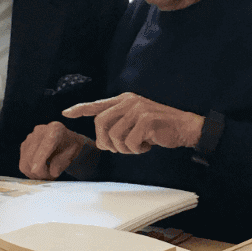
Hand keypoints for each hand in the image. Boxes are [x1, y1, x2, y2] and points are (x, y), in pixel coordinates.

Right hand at [19, 122, 90, 179]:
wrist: (66, 141)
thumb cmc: (70, 147)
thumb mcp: (72, 154)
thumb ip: (62, 162)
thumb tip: (52, 172)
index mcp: (56, 129)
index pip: (46, 145)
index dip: (39, 159)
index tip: (35, 170)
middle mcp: (40, 130)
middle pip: (33, 157)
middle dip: (41, 172)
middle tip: (52, 177)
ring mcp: (30, 137)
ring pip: (26, 163)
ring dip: (35, 173)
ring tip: (47, 173)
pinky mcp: (24, 145)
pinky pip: (23, 164)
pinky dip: (31, 171)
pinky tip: (41, 169)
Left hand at [63, 92, 203, 154]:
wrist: (185, 127)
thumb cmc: (158, 128)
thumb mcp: (135, 123)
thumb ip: (118, 126)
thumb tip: (101, 142)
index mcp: (124, 100)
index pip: (97, 105)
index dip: (80, 109)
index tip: (66, 113)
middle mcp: (129, 102)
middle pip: (101, 123)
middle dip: (105, 142)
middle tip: (118, 149)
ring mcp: (137, 109)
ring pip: (115, 136)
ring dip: (123, 148)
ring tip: (137, 147)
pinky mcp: (146, 120)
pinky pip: (130, 142)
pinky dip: (136, 149)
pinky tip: (147, 145)